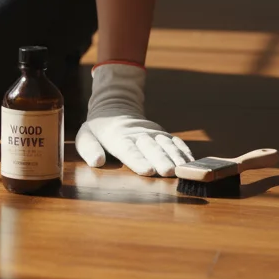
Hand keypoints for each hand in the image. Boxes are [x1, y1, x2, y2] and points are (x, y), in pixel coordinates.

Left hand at [75, 61, 193, 176]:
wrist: (115, 107)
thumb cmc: (98, 129)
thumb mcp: (85, 135)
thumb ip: (89, 148)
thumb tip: (96, 161)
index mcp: (118, 137)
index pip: (128, 150)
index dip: (138, 160)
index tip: (148, 170)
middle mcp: (138, 135)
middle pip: (152, 149)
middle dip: (161, 160)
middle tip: (169, 172)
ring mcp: (153, 134)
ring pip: (167, 145)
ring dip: (176, 157)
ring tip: (184, 170)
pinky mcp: (163, 134)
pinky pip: (176, 142)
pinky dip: (184, 151)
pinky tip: (192, 163)